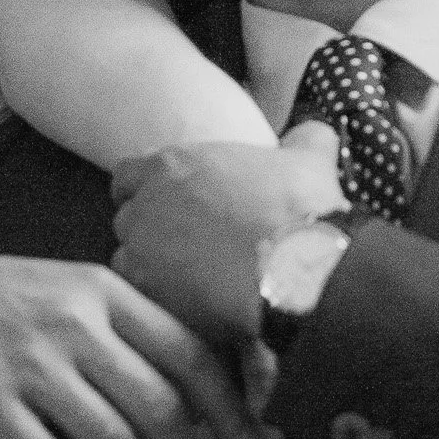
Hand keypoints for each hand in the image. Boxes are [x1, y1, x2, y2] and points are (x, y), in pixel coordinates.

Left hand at [110, 132, 347, 348]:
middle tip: (185, 241)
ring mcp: (143, 256)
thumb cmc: (297, 208)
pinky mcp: (152, 298)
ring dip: (151, 268)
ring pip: (129, 262)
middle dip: (150, 229)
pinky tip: (191, 304)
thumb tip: (311, 133)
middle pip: (127, 218)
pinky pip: (141, 300)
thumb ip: (303, 139)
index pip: (127, 174)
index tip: (168, 201)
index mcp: (173, 165)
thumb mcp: (309, 158)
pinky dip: (161, 301)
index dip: (145, 187)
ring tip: (188, 278)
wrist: (295, 269)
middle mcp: (146, 207)